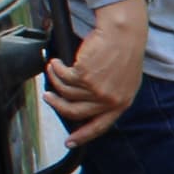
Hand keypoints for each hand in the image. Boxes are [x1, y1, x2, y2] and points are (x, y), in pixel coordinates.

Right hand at [44, 0, 148, 143]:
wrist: (124, 32)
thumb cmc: (124, 50)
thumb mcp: (125, 80)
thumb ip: (111, 96)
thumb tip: (89, 106)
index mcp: (121, 103)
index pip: (100, 126)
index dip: (83, 136)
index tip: (69, 142)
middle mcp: (109, 100)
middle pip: (75, 112)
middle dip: (57, 105)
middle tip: (48, 98)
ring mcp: (96, 89)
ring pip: (66, 93)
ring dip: (54, 81)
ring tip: (52, 70)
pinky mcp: (84, 76)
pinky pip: (62, 77)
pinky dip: (55, 69)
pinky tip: (55, 62)